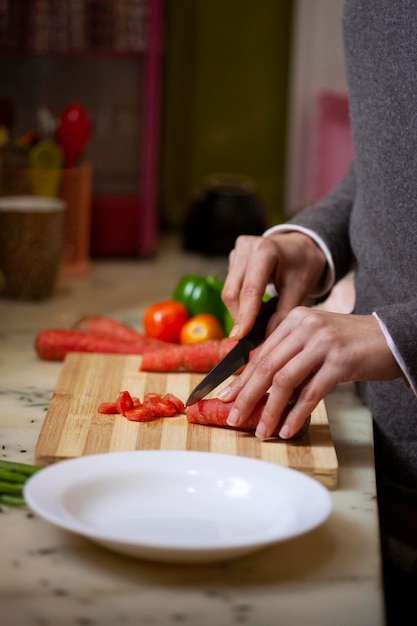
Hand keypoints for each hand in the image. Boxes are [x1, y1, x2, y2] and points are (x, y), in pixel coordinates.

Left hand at [217, 308, 401, 438]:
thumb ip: (289, 354)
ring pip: (285, 381)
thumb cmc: (350, 344)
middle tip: (233, 417)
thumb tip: (257, 383)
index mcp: (294, 319)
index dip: (241, 378)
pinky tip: (287, 428)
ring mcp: (323, 342)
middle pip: (267, 366)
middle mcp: (305, 326)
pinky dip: (297, 413)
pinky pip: (311, 392)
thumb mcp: (315, 340)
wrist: (391, 338)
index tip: (226, 397)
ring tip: (261, 431)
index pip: (261, 353)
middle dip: (247, 395)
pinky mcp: (340, 361)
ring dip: (270, 409)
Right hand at [221, 232, 327, 339]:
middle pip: (232, 293)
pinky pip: (231, 287)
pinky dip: (241, 302)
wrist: (301, 247)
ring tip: (259, 318)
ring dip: (241, 310)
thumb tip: (267, 335)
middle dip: (241, 317)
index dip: (244, 316)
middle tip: (254, 335)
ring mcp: (237, 253)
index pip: (249, 290)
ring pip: (228, 292)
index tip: (239, 337)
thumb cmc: (303, 264)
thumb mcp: (300, 288)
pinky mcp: (232, 260)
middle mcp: (245, 248)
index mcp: (264, 251)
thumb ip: (283, 312)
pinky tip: (256, 305)